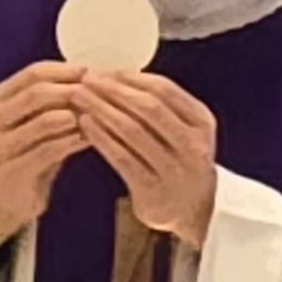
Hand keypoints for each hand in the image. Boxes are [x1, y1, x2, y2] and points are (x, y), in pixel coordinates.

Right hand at [0, 61, 86, 249]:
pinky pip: (47, 150)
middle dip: (72, 91)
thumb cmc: (29, 156)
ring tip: (97, 116)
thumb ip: (55, 100)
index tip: (91, 72)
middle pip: (35, 93)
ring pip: (42, 121)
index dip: (64, 71)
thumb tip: (93, 76)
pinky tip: (89, 139)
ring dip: (74, 116)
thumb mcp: (37, 122)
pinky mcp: (12, 171)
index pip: (32, 74)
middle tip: (98, 93)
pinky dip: (71, 141)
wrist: (10, 201)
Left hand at [76, 72, 218, 251]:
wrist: (194, 210)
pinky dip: (102, 139)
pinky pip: (122, 158)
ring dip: (102, 110)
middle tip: (86, 79)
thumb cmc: (181, 161)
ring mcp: (174, 170)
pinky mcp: (153, 191)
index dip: (130, 77)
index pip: (164, 89)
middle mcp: (193, 146)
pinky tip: (85, 125)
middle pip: (148, 108)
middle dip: (113, 90)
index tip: (105, 70)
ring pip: (133, 131)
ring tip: (79, 97)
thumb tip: (117, 75)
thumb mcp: (185, 129)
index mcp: (202, 122)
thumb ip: (163, 105)